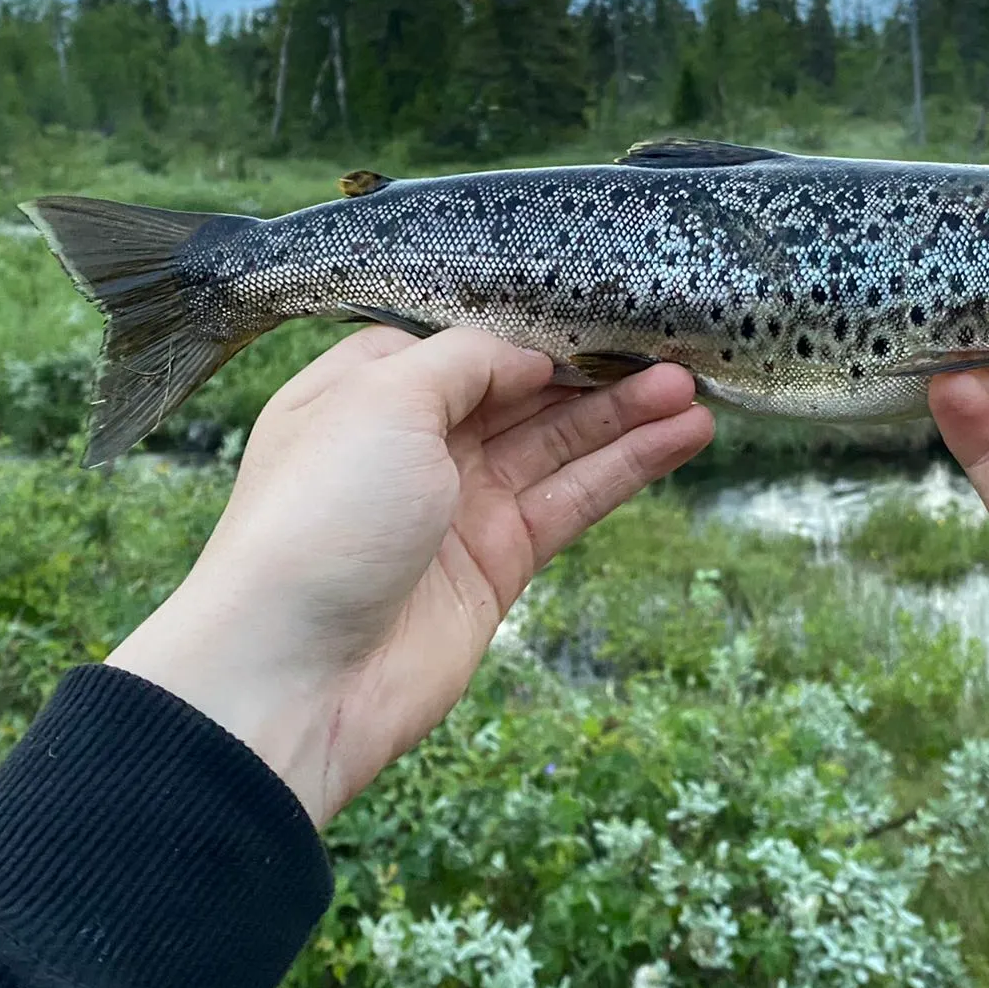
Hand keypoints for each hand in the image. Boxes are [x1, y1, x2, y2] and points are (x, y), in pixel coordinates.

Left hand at [109, 327, 713, 826]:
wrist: (295, 677)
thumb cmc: (320, 516)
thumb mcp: (381, 401)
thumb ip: (464, 361)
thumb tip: (529, 356)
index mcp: (366, 394)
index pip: (460, 345)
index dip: (526, 328)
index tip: (592, 309)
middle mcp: (415, 444)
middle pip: (520, 393)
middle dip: (591, 370)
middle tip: (669, 346)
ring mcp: (461, 505)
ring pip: (559, 444)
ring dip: (625, 416)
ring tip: (694, 389)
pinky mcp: (501, 562)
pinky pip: (574, 500)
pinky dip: (628, 468)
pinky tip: (682, 437)